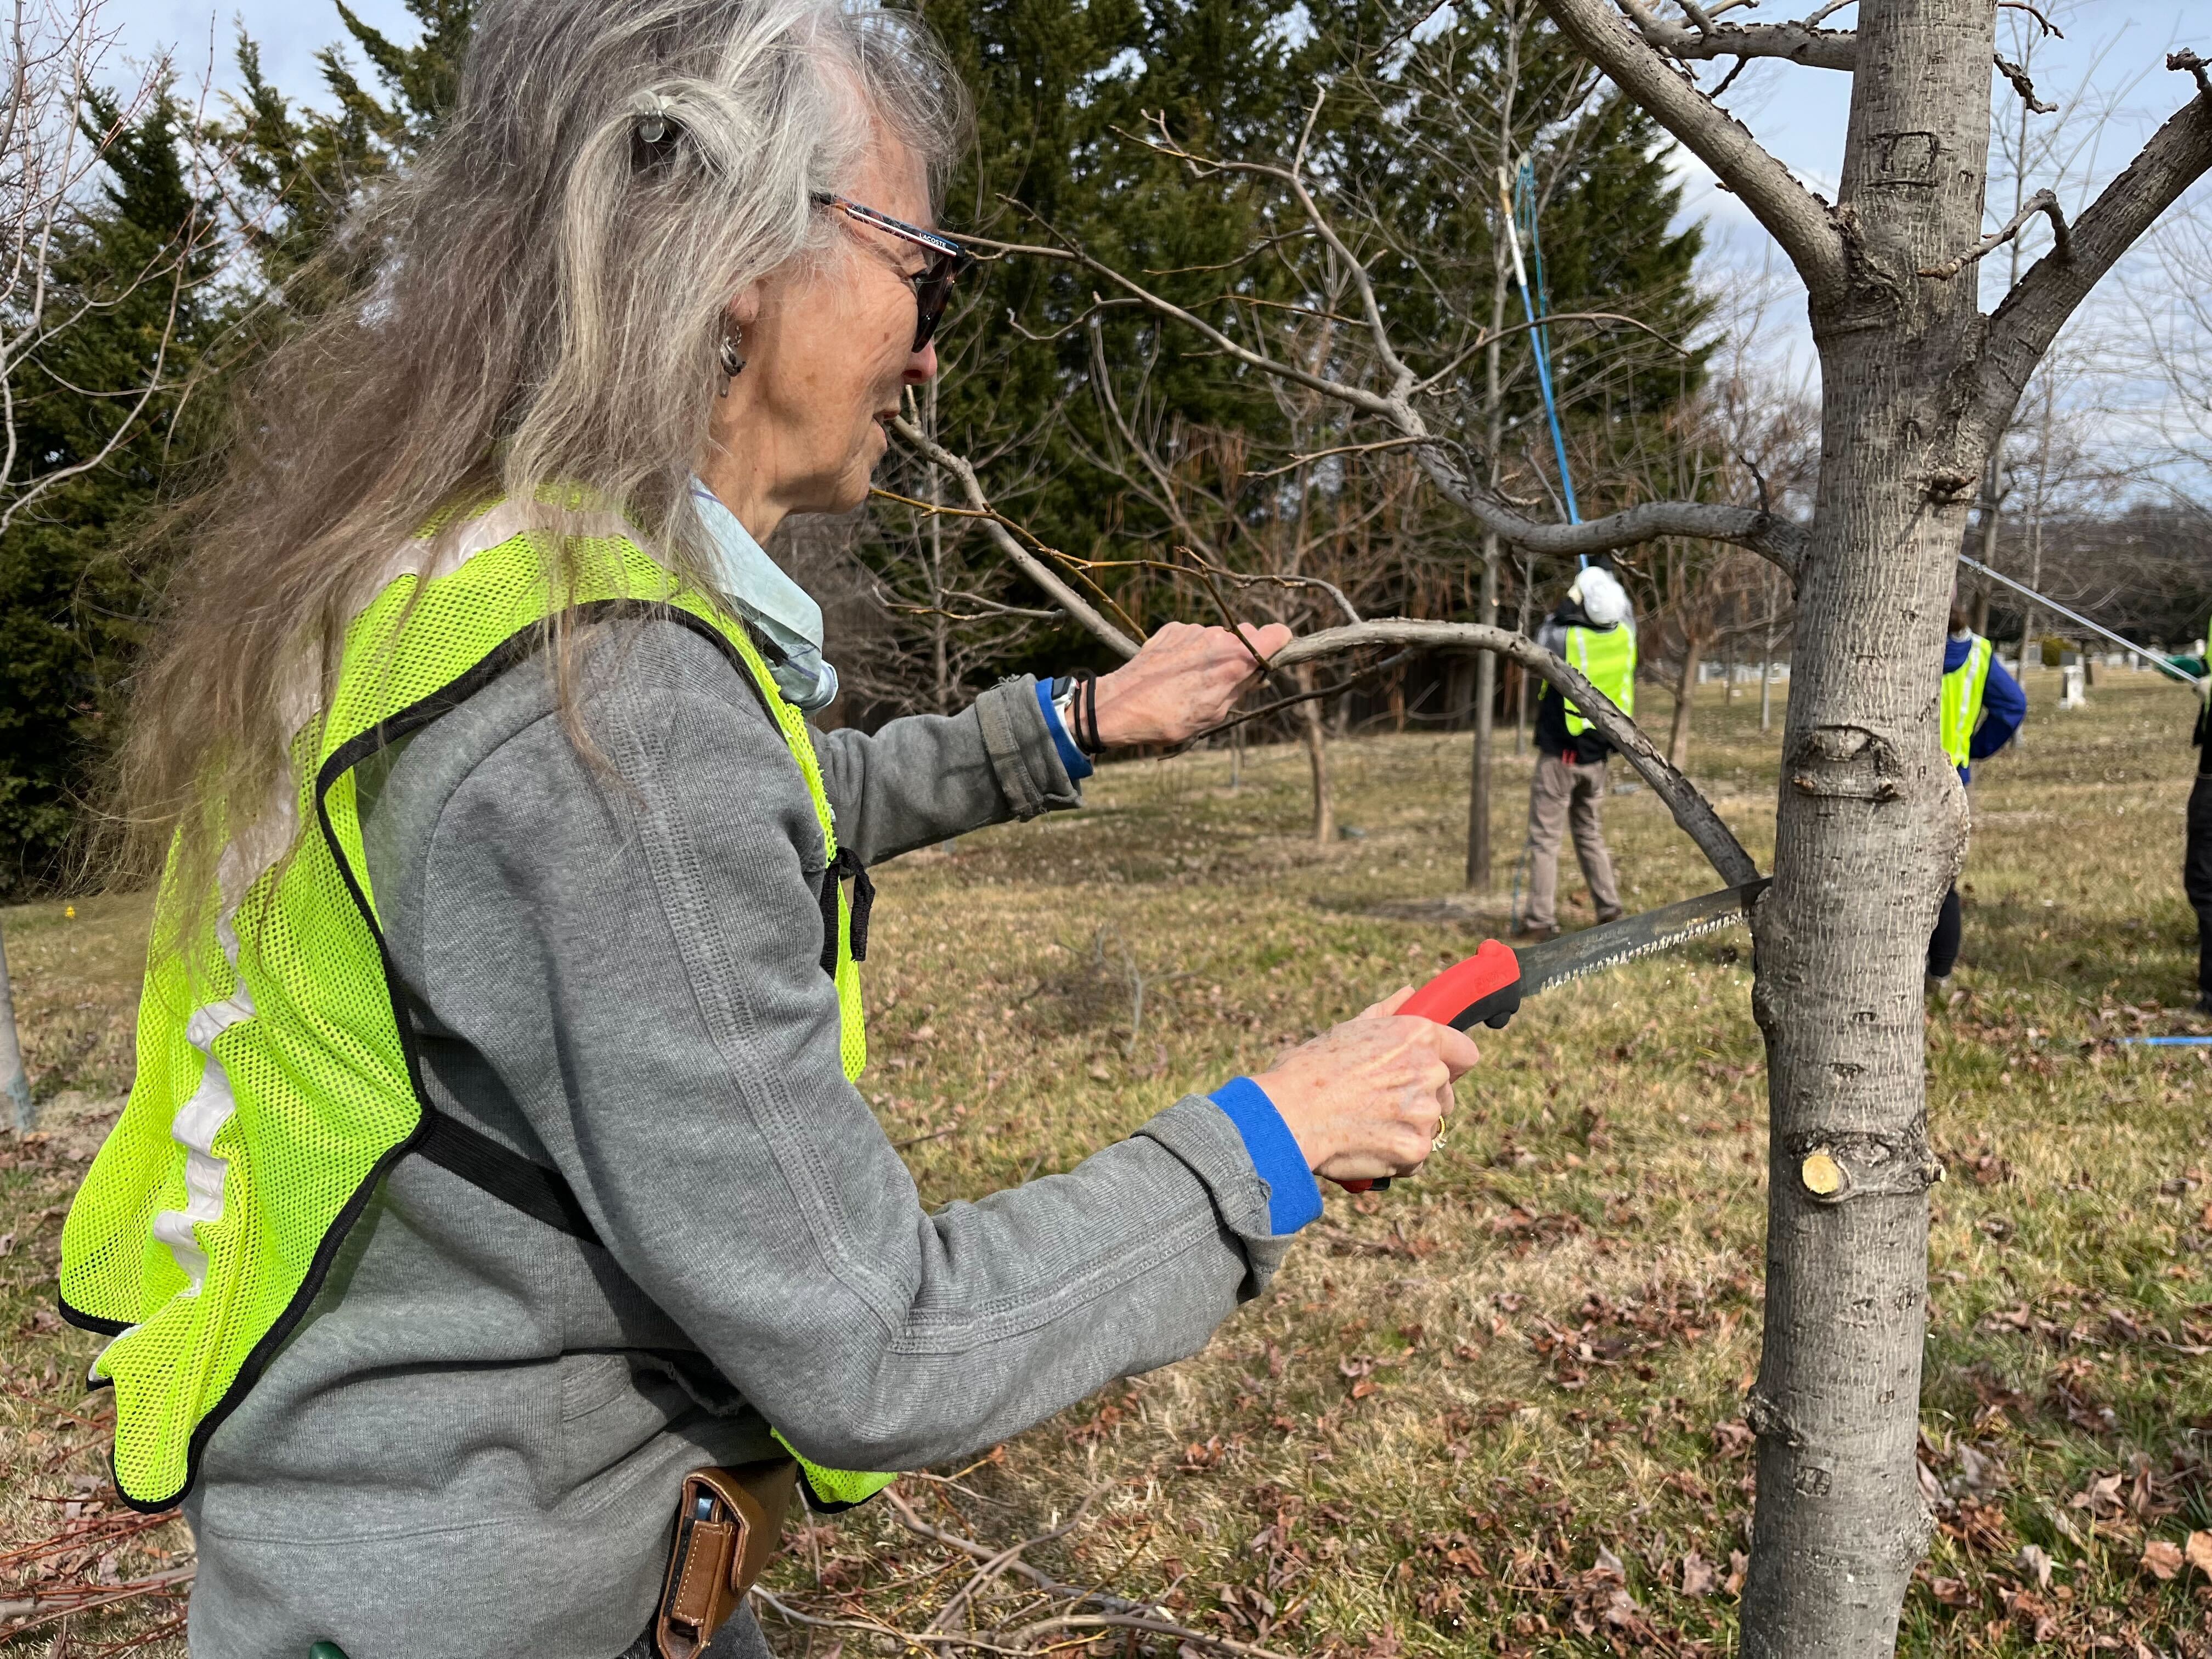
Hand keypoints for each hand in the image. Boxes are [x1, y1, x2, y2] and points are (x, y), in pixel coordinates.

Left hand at [1088, 620, 1292, 747]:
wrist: (1120, 706)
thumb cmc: (1170, 718)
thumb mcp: (1214, 714)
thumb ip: (1239, 688)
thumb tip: (1256, 673)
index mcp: (1235, 659)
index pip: (1276, 634)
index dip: (1278, 644)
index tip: (1271, 657)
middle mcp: (1218, 637)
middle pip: (1247, 634)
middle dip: (1243, 653)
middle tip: (1228, 679)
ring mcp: (1193, 629)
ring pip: (1217, 636)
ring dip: (1213, 653)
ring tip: (1191, 681)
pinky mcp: (1172, 629)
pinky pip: (1192, 636)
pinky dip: (1190, 650)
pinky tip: (1173, 672)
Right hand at [1251, 987, 1480, 1184]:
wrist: (1289, 1114)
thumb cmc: (1310, 1069)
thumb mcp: (1348, 1030)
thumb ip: (1388, 1013)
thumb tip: (1409, 992)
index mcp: (1417, 1036)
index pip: (1466, 1053)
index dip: (1451, 1064)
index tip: (1431, 1073)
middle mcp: (1429, 1070)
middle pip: (1445, 1093)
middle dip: (1420, 1100)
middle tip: (1378, 1103)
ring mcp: (1424, 1111)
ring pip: (1428, 1126)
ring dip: (1404, 1129)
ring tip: (1365, 1124)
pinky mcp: (1415, 1147)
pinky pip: (1415, 1157)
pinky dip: (1395, 1156)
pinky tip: (1365, 1145)